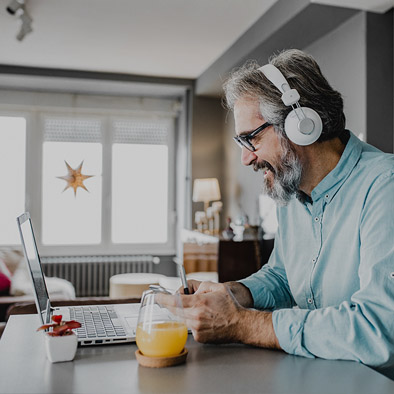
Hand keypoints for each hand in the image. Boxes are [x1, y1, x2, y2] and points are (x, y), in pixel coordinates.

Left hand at [157, 282, 280, 348]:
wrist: (240, 325)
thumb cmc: (230, 306)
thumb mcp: (218, 287)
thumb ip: (201, 284)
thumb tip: (189, 288)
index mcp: (199, 302)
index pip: (174, 300)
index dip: (163, 298)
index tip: (157, 296)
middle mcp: (195, 316)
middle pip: (175, 310)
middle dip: (173, 304)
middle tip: (176, 299)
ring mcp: (196, 328)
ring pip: (181, 318)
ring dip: (185, 312)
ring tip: (199, 309)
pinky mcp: (198, 337)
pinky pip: (189, 327)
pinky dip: (192, 321)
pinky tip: (204, 319)